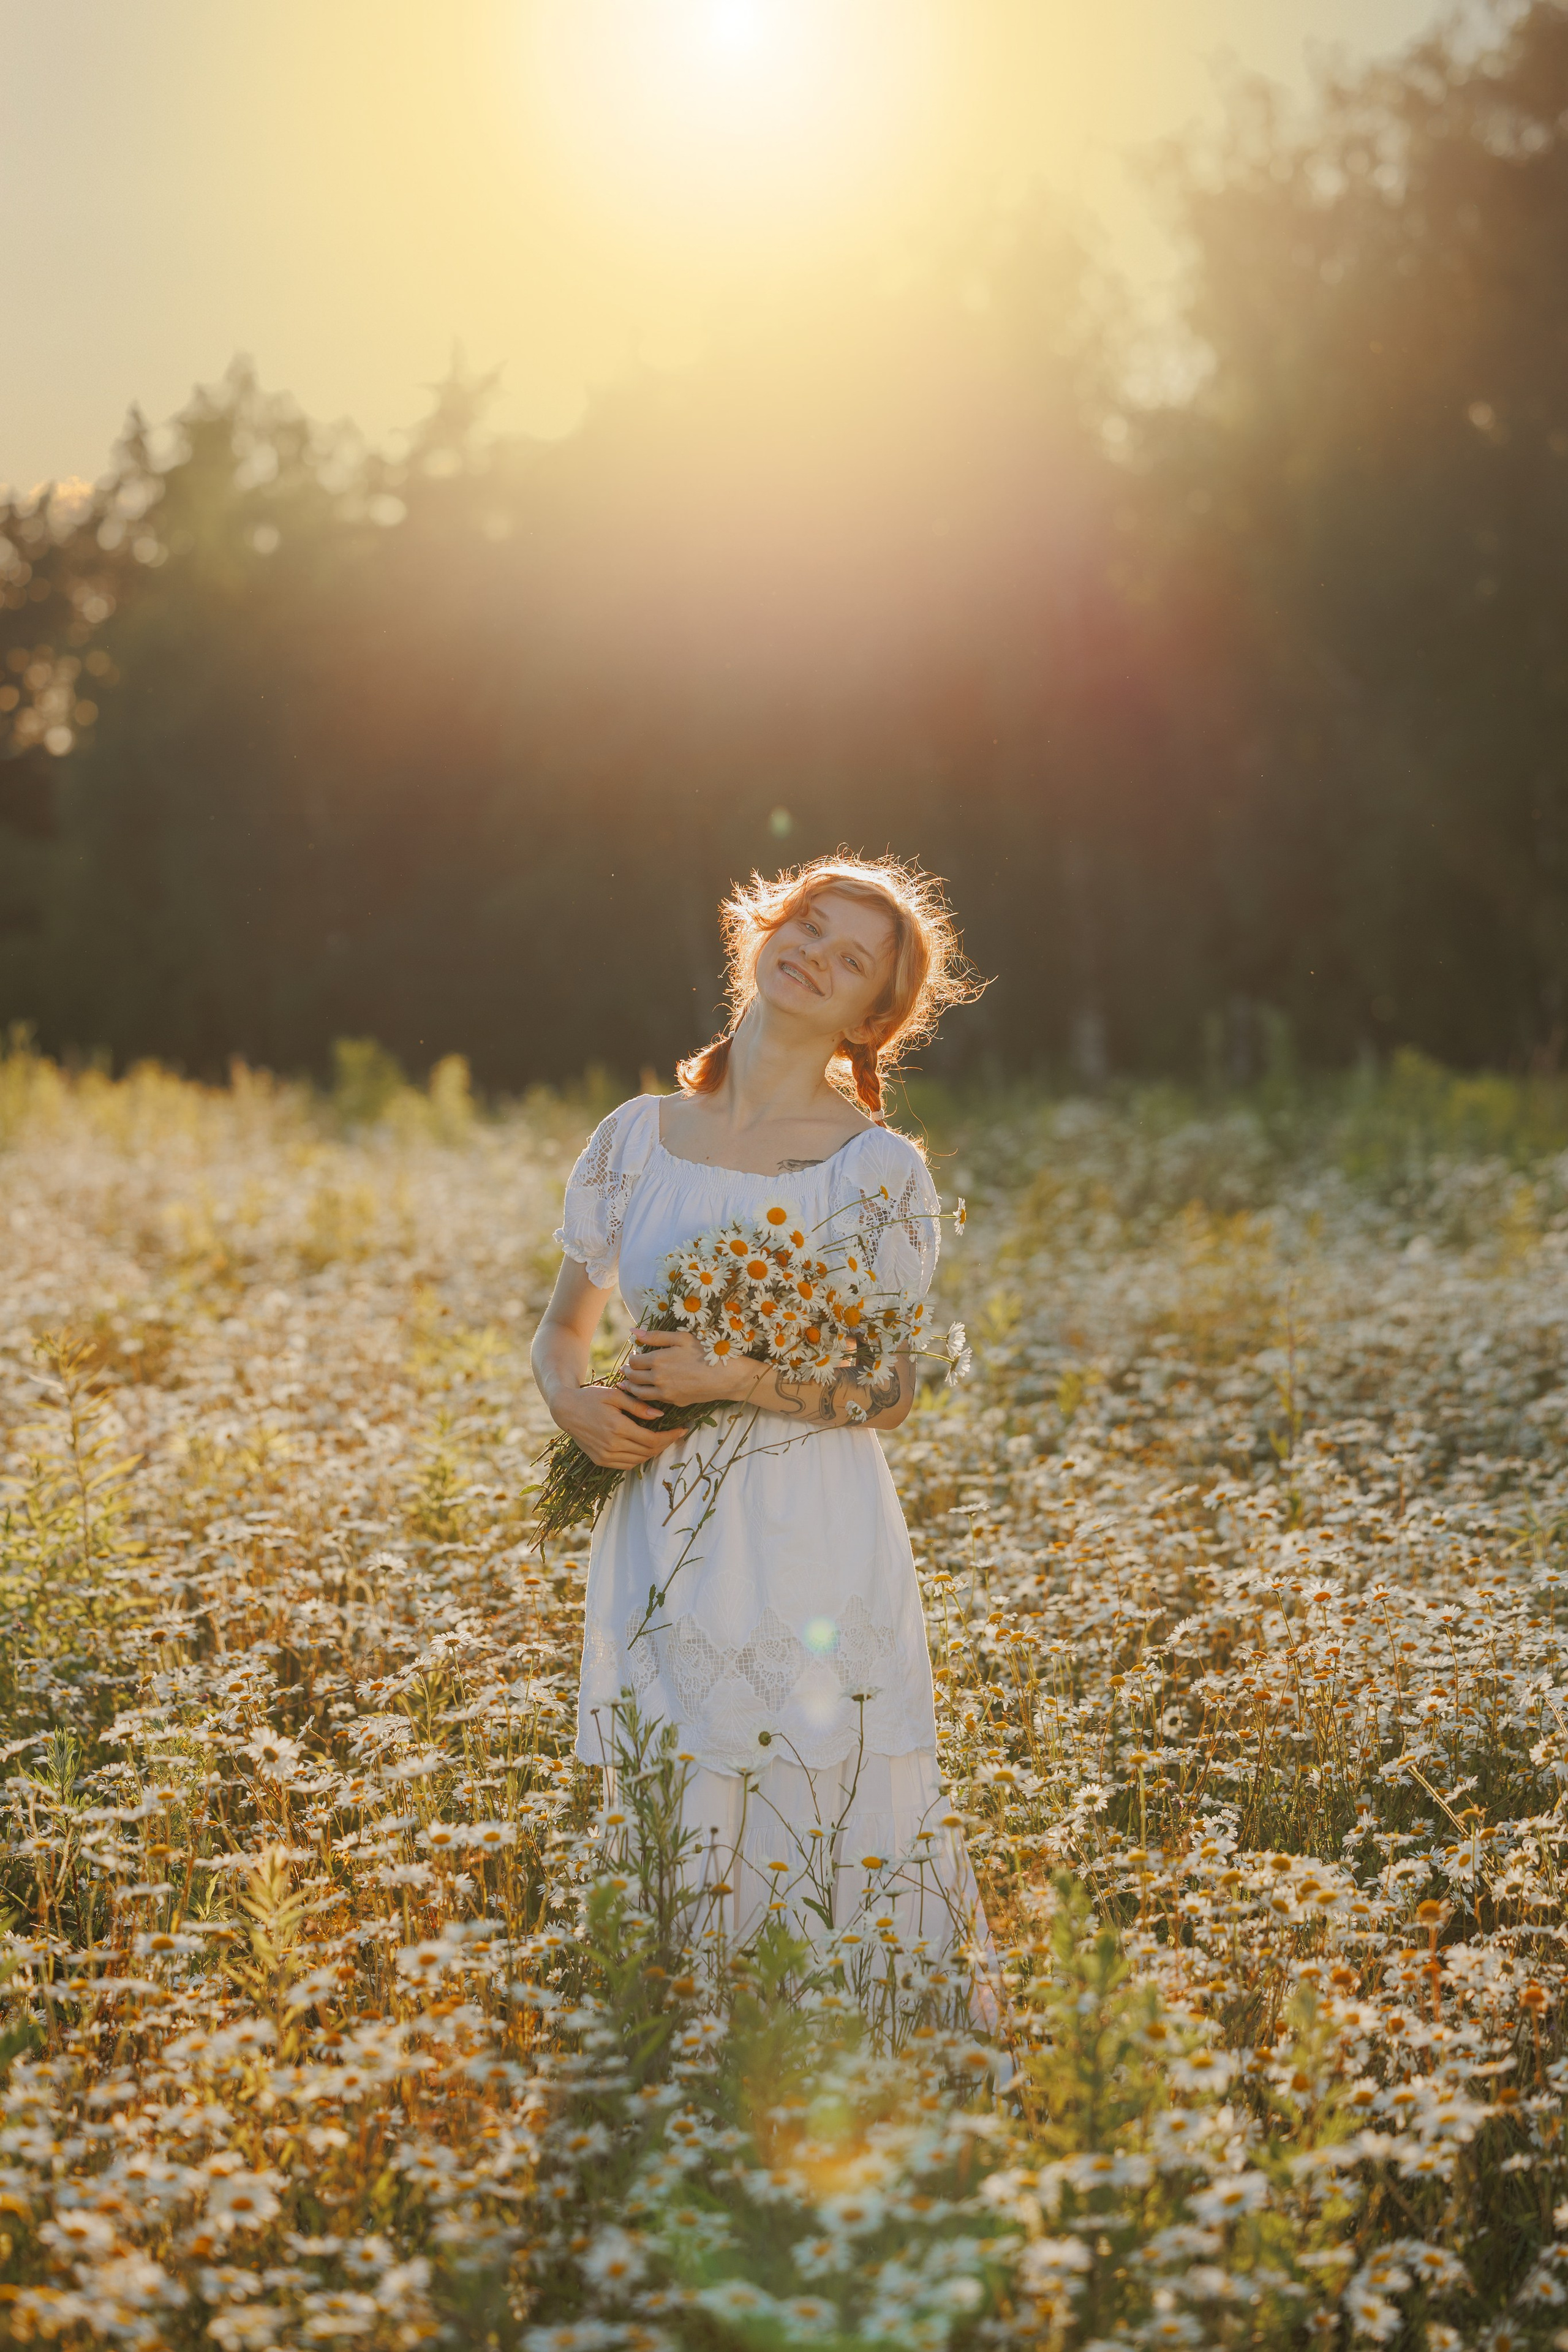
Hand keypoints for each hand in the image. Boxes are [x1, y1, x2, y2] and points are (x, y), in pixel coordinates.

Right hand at [552, 1381, 682, 1470]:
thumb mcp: (615, 1395)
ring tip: (663, 1441)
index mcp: (618, 1428)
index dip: (670, 1437)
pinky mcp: (600, 1460)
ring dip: (654, 1453)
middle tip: (676, 1435)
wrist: (565, 1409)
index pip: (652, 1440)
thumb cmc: (591, 1397)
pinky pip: (626, 1465)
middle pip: (648, 1452)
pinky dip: (639, 1459)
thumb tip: (660, 1416)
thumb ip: (638, 1406)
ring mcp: (605, 1456)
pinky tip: (645, 1448)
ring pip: (639, 1461)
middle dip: (666, 1444)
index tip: (682, 1430)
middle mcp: (612, 1446)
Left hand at [623, 1328, 748, 1409]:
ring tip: (630, 1383)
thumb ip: (656, 1336)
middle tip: (627, 1369)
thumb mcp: (681, 1338)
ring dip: (632, 1388)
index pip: (634, 1362)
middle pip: (633, 1378)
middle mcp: (658, 1379)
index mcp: (658, 1360)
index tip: (634, 1355)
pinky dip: (646, 1396)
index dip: (631, 1358)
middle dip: (627, 1373)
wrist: (726, 1376)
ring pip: (640, 1393)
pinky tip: (648, 1391)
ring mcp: (666, 1393)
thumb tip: (633, 1331)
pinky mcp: (674, 1402)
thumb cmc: (706, 1351)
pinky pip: (654, 1401)